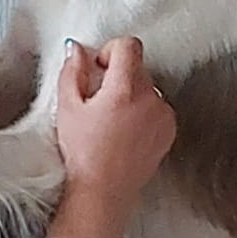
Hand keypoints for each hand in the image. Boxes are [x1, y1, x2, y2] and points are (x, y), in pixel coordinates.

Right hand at [54, 36, 176, 207]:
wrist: (103, 192)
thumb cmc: (84, 156)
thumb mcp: (67, 108)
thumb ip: (73, 71)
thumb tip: (78, 50)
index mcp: (125, 89)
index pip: (129, 45)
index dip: (110, 50)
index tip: (100, 67)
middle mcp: (150, 99)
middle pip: (138, 67)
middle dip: (118, 76)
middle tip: (98, 100)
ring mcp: (163, 116)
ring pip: (148, 88)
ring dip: (131, 95)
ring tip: (111, 121)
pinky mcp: (168, 131)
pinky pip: (157, 109)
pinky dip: (143, 113)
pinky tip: (125, 133)